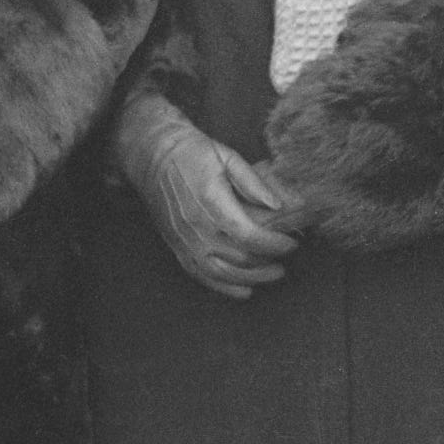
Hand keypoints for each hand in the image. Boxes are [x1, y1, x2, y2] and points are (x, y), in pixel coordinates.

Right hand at [125, 107, 301, 298]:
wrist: (153, 156)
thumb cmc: (192, 153)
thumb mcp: (228, 157)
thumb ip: (253, 183)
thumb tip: (279, 206)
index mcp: (212, 203)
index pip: (249, 235)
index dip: (274, 244)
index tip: (291, 243)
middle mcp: (197, 227)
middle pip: (239, 258)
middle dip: (268, 262)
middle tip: (286, 259)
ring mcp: (185, 240)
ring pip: (222, 273)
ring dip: (251, 279)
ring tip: (273, 275)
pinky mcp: (177, 247)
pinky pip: (201, 275)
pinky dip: (224, 287)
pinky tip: (244, 290)